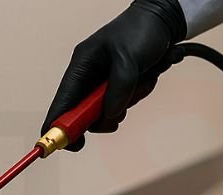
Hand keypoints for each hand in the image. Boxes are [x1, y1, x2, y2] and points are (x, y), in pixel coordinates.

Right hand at [41, 0, 186, 150]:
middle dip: (102, 117)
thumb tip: (110, 115)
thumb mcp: (129, 59)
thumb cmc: (141, 31)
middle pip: (85, 113)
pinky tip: (146, 78)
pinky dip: (137, 96)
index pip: (63, 100)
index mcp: (82, 65)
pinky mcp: (121, 87)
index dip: (59, 124)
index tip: (63, 144)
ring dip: (127, 102)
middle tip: (117, 118)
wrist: (163, 22)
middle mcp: (90, 76)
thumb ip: (119, 89)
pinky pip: (125, 104)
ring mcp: (105, 83)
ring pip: (109, 111)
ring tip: (141, 81)